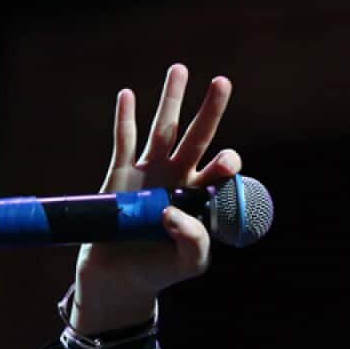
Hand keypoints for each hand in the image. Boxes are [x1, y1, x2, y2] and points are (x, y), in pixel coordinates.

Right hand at [71, 63, 240, 333]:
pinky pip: (124, 141)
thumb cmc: (161, 271)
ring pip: (162, 129)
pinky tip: (128, 94)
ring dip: (170, 100)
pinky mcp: (120, 175)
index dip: (227, 163)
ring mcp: (150, 173)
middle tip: (223, 82)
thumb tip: (175, 212)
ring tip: (179, 69)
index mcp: (201, 198)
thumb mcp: (190, 264)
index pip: (221, 172)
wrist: (121, 279)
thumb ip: (195, 241)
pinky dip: (124, 118)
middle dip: (210, 110)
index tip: (229, 162)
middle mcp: (179, 178)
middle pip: (197, 137)